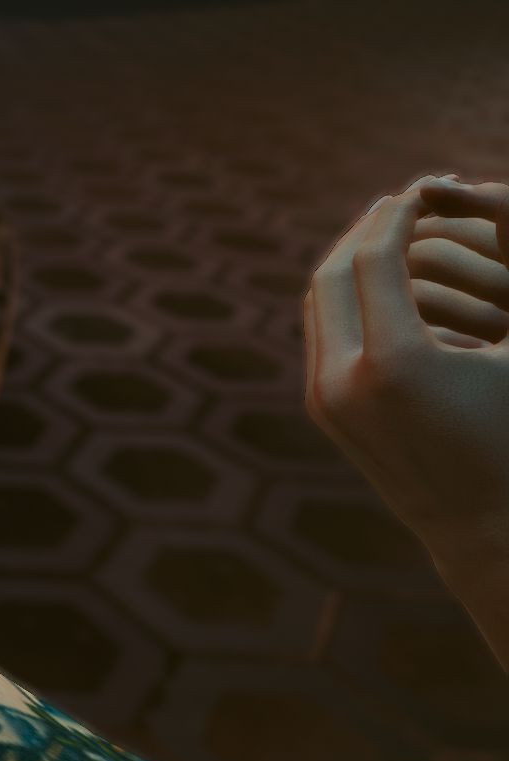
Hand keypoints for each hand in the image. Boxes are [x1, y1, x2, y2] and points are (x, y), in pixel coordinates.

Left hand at [305, 176, 508, 662]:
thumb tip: (476, 196)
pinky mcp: (319, 409)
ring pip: (318, 303)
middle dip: (364, 231)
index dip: (397, 214)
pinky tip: (376, 281)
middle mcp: (345, 378)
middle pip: (333, 274)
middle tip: (398, 202)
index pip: (377, 257)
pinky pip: (319, 333)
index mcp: (398, 360)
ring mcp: (324, 396)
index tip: (419, 189)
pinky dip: (342, 297)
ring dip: (348, 261)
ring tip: (386, 234)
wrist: (485, 524)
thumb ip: (503, 281)